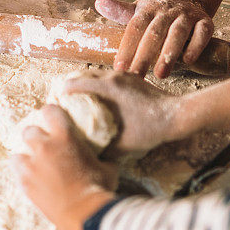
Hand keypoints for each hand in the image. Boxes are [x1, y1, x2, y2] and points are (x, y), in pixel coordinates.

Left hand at [13, 105, 117, 229]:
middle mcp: (44, 147)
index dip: (51, 113)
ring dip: (24, 157)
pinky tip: (32, 181)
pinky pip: (17, 175)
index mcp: (65, 137)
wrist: (84, 214)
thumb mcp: (107, 167)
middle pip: (29, 130)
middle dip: (35, 136)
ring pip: (17, 153)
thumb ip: (102, 158)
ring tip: (33, 164)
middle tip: (43, 144)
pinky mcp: (26, 185)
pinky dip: (23, 176)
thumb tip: (106, 158)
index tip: (53, 118)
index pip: (50, 111)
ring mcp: (32, 167)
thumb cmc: (99, 188)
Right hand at [63, 72, 182, 152]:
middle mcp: (114, 76)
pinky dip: (98, 83)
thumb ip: (103, 149)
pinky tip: (98, 97)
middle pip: (82, 74)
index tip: (51, 101)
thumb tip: (87, 156)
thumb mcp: (123, 144)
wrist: (178, 116)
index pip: (74, 83)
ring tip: (75, 96)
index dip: (59, 92)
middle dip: (68, 84)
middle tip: (58, 98)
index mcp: (108, 88)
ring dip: (84, 82)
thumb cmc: (151, 129)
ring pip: (96, 73)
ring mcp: (124, 75)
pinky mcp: (133, 78)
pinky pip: (108, 76)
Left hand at [95, 0, 214, 78]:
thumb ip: (120, 12)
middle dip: (145, 56)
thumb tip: (98, 3)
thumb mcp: (138, 11)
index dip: (127, 48)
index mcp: (148, 9)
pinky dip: (196, 45)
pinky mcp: (206, 22)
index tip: (119, 69)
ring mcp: (187, 15)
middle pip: (155, 33)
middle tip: (136, 77)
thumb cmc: (157, 13)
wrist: (188, 0)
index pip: (134, 28)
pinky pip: (202, 33)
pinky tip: (188, 61)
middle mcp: (167, 10)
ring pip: (178, 33)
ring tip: (161, 74)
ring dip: (169, 53)